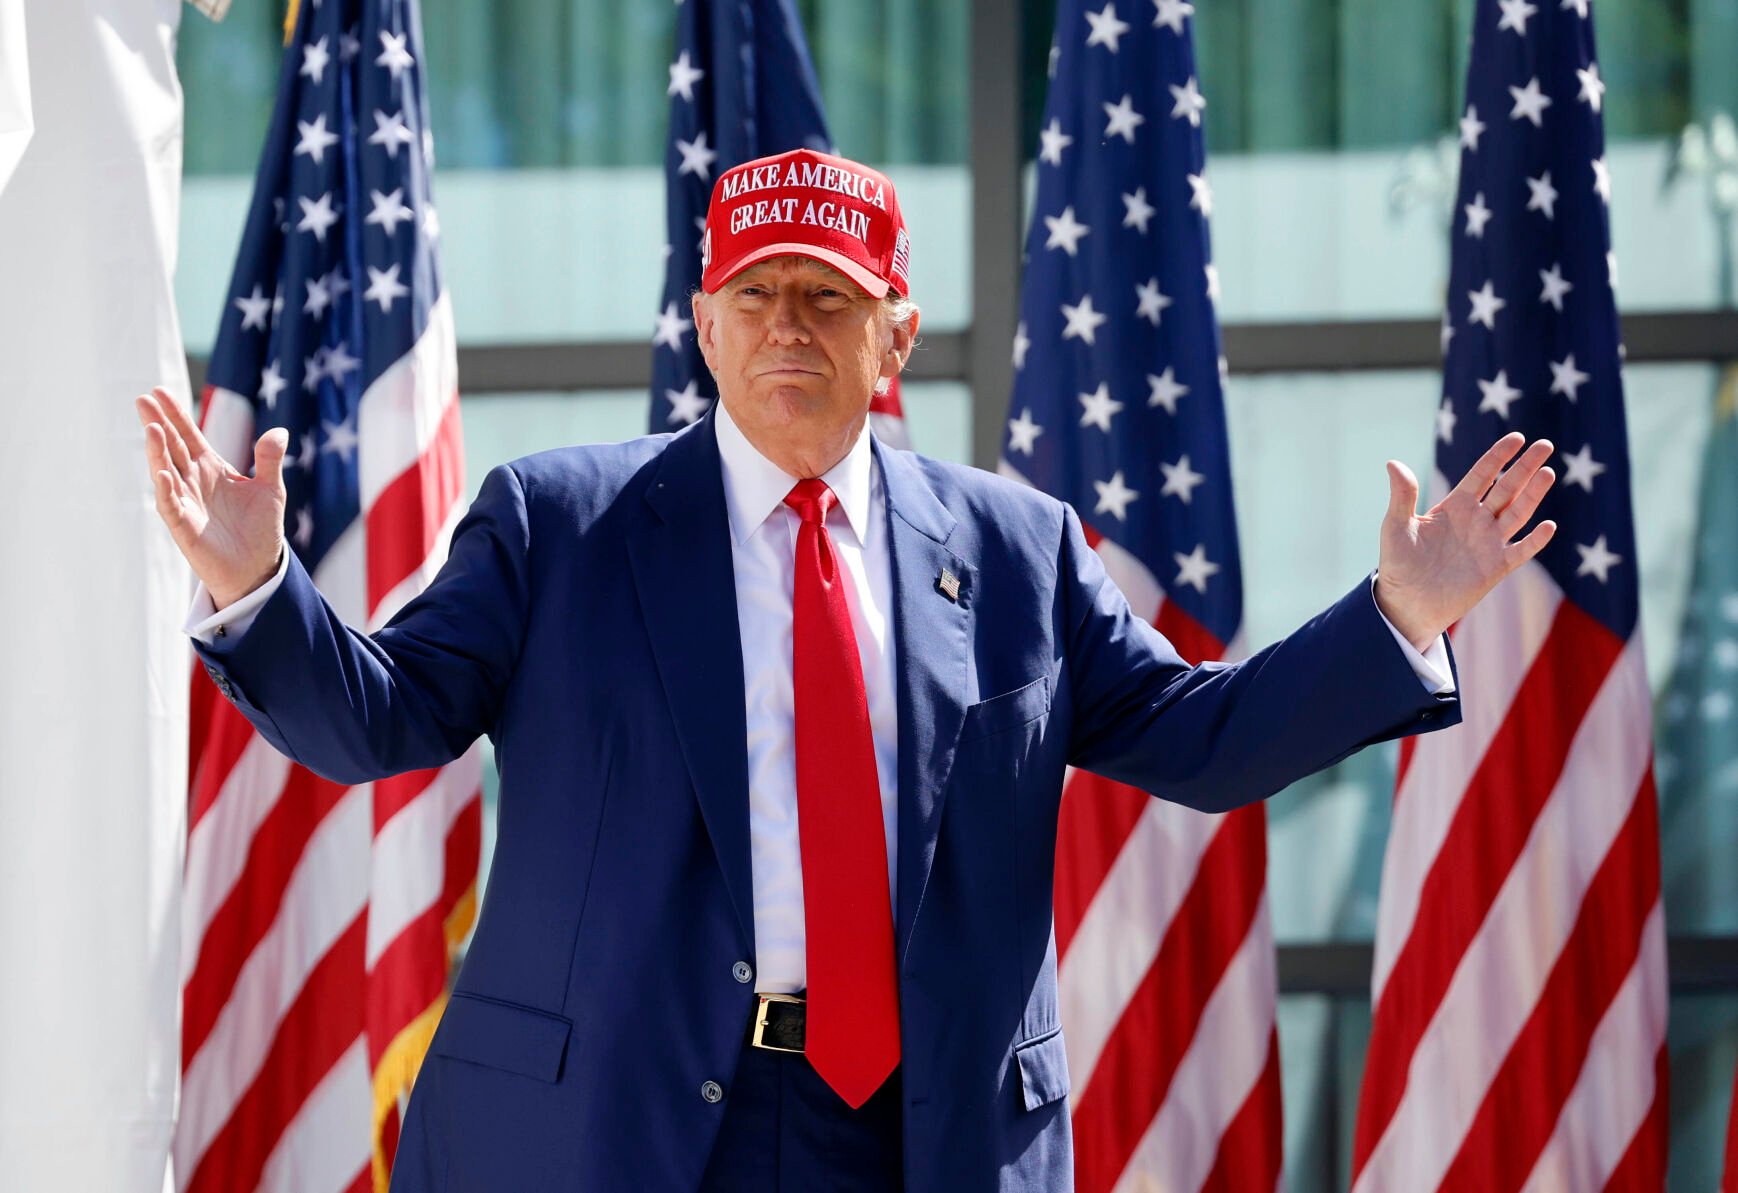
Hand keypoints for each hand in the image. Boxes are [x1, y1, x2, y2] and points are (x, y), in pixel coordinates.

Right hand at [136, 385, 288, 609]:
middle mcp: (193, 482)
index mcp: (211, 468)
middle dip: (158, 424)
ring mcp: (186, 503)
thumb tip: (281, 431)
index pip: (188, 435)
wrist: (257, 569)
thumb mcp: (271, 490)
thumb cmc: (260, 529)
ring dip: (158, 452)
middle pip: (171, 447)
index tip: (159, 391)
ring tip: (152, 429)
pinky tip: (162, 473)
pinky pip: (171, 505)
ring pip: (166, 472)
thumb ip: (270, 461)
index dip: (175, 415)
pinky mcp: (184, 527)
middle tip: (142, 400)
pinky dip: (166, 489)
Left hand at [1374, 432, 1557, 650]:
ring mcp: (1489, 543)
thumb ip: (1402, 496)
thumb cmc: (1398, 564)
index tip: (1517, 437)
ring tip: (1548, 472)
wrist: (1406, 603)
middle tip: (1545, 444)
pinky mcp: (1496, 568)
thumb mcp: (1396, 526)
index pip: (1482, 474)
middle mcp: (1476, 521)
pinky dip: (1535, 541)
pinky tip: (1548, 526)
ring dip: (1533, 495)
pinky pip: (1520, 551)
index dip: (1499, 456)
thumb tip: (1393, 463)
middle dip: (1525, 467)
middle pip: (1507, 488)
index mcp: (1455, 506)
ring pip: (1517, 513)